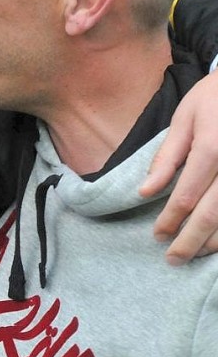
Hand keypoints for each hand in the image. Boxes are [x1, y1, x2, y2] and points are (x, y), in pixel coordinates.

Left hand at [140, 69, 217, 264]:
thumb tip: (145, 191)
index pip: (187, 194)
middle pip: (213, 213)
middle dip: (191, 241)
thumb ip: (166, 157)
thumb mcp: (184, 117)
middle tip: (172, 259)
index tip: (157, 235)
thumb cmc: (214, 97)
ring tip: (194, 254)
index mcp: (211, 147)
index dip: (171, 219)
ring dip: (214, 242)